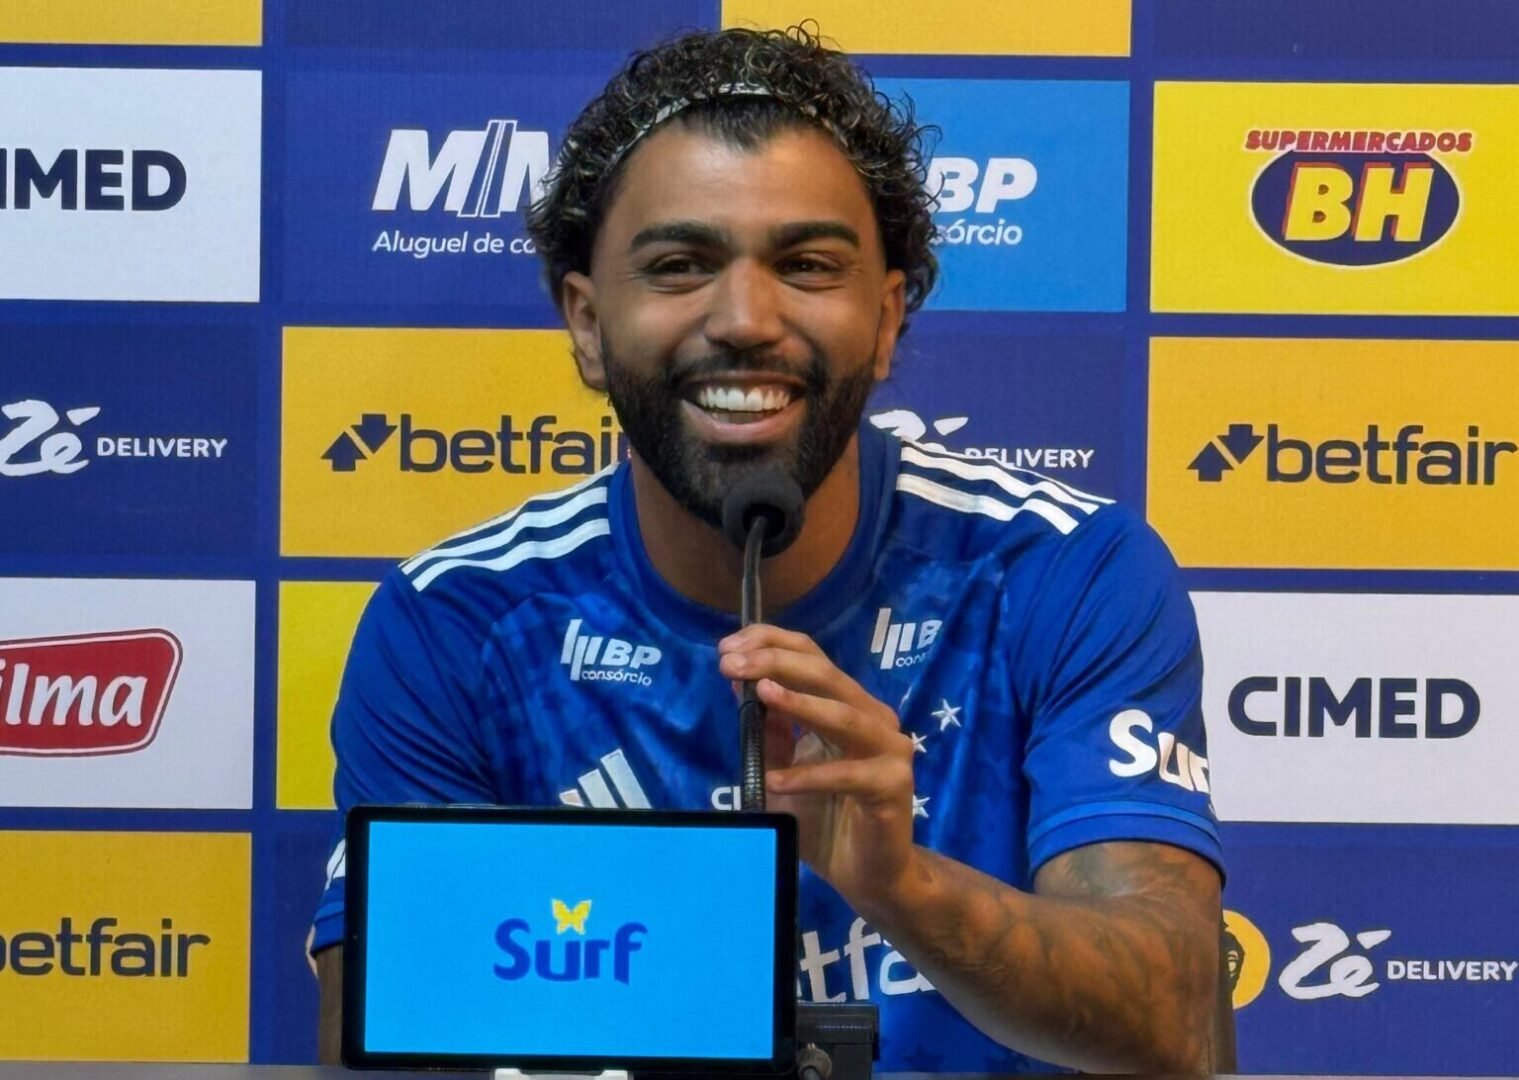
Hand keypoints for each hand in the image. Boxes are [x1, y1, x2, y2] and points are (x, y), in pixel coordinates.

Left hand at [717, 624, 917, 906]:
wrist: (868, 873)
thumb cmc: (826, 818)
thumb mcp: (786, 768)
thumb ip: (771, 731)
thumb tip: (740, 683)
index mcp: (848, 704)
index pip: (812, 656)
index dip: (770, 643)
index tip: (726, 647)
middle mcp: (873, 717)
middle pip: (826, 674)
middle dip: (775, 663)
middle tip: (731, 663)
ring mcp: (889, 749)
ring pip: (844, 715)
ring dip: (800, 703)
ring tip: (761, 693)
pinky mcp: (893, 785)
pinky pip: (847, 775)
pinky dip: (809, 776)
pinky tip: (775, 781)